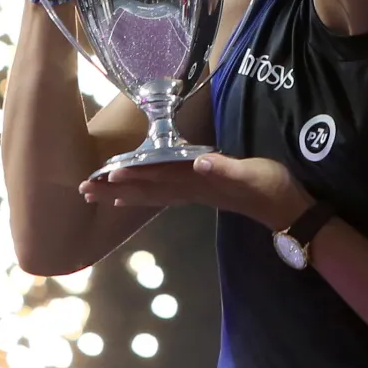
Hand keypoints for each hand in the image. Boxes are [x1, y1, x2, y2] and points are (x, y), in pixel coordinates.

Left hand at [79, 155, 312, 231]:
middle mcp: (190, 190)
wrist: (285, 206)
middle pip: (146, 189)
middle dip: (114, 188)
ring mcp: (194, 194)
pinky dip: (142, 194)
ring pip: (150, 194)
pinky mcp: (200, 193)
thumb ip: (226, 168)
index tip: (106, 172)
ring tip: (94, 194)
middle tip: (82, 190)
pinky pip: (162, 195)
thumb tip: (200, 162)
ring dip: (121, 193)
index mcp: (199, 181)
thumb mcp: (252, 173)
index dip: (134, 173)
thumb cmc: (270, 186)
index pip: (159, 175)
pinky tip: (129, 195)